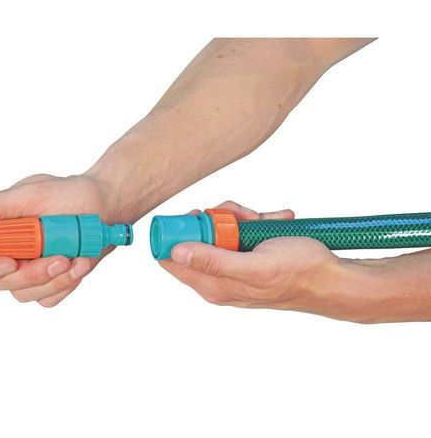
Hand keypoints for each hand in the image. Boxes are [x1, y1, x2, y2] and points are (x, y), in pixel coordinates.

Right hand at [0, 173, 118, 306]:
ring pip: (25, 293)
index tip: (8, 261)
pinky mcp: (51, 281)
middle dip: (32, 273)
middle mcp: (10, 252)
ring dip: (54, 279)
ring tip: (76, 258)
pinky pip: (48, 298)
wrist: (108, 206)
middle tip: (59, 257)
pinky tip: (80, 264)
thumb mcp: (33, 193)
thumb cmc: (72, 194)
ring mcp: (30, 269)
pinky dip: (65, 284)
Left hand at [159, 201, 361, 320]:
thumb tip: (175, 252)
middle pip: (196, 238)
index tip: (200, 216)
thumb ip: (213, 261)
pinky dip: (255, 222)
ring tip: (263, 221)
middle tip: (243, 217)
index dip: (179, 232)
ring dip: (241, 218)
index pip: (172, 259)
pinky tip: (273, 222)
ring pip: (219, 230)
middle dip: (218, 219)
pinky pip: (239, 231)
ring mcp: (233, 266)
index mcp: (213, 285)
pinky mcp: (246, 256)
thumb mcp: (254, 266)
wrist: (330, 277)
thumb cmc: (298, 273)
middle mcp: (218, 278)